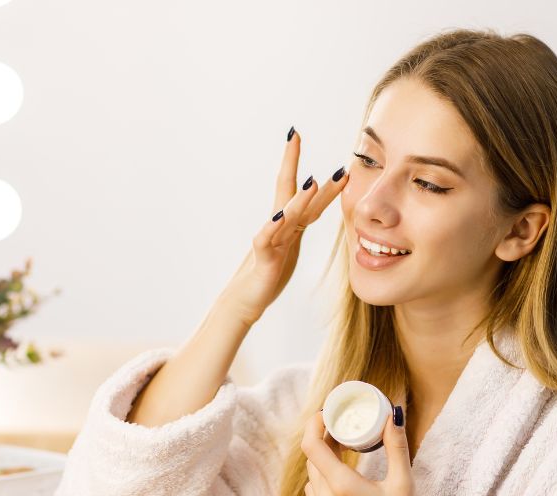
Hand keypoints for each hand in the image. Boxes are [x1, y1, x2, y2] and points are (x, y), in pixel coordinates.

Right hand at [223, 127, 348, 325]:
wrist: (244, 299)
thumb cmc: (268, 273)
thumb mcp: (289, 245)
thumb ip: (297, 225)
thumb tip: (310, 206)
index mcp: (288, 223)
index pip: (299, 189)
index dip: (302, 165)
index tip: (298, 135)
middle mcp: (278, 226)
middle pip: (288, 191)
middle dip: (290, 162)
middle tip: (294, 135)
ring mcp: (270, 241)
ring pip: (286, 216)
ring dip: (299, 199)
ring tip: (312, 182)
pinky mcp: (265, 260)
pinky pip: (268, 242)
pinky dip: (273, 229)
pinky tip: (280, 217)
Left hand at [301, 405, 420, 495]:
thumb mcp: (402, 482)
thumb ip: (396, 445)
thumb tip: (393, 414)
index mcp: (342, 486)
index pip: (311, 446)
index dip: (313, 425)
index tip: (325, 414)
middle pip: (312, 458)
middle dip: (323, 440)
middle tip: (341, 428)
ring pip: (312, 475)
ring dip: (322, 460)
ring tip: (342, 449)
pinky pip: (314, 492)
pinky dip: (322, 478)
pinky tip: (340, 476)